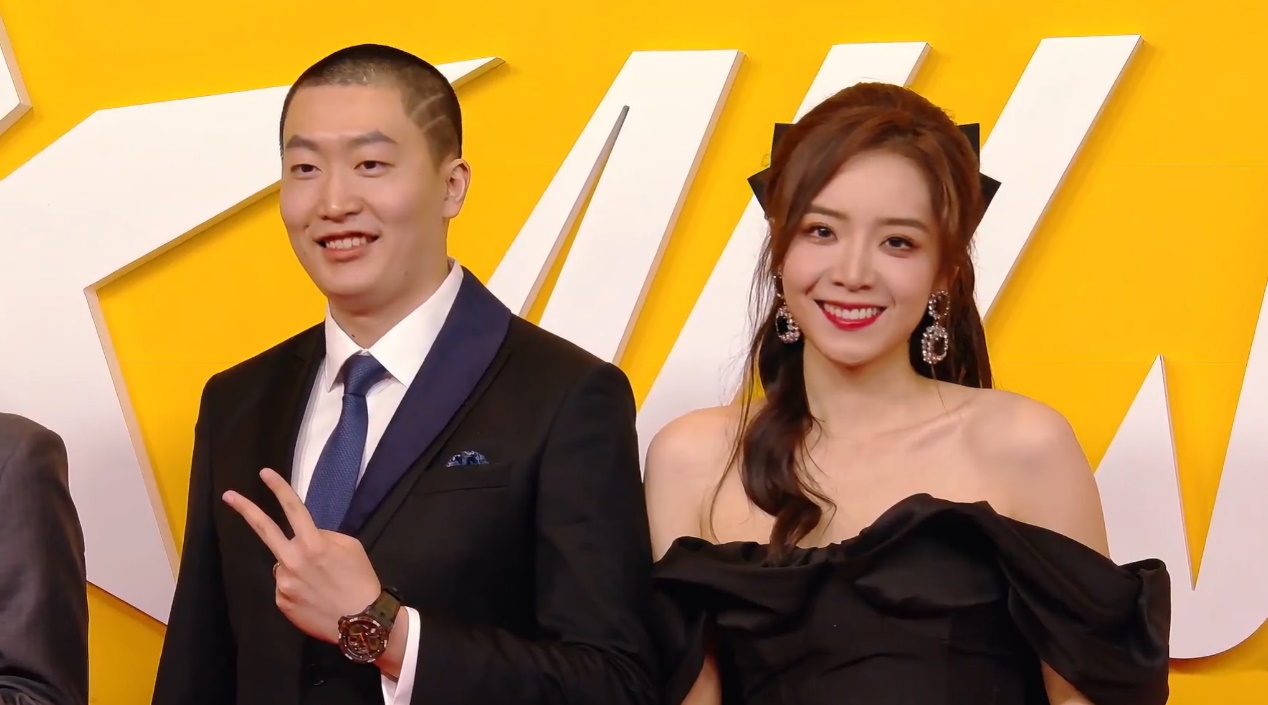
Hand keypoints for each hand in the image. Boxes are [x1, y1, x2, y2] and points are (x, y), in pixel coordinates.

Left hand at [223, 468, 381, 643]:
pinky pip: (286, 586)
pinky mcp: (281, 602)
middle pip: (264, 529)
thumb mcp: (351, 547)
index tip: (264, 473)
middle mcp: (293, 561)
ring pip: (284, 563)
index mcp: (313, 544)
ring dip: (296, 566)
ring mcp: (283, 583)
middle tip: (228, 495)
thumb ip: (324, 536)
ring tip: (319, 584)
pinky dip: (297, 588)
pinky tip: (314, 597)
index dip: (279, 488)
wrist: (361, 622)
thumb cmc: (360, 580)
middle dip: (246, 509)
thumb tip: (304, 537)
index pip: (293, 509)